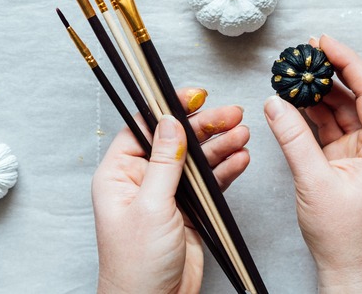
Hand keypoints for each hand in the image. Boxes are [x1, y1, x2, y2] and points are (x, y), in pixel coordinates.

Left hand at [92, 89, 249, 293]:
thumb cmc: (135, 265)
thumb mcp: (150, 207)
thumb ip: (165, 163)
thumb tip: (170, 123)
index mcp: (119, 174)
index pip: (144, 128)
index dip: (169, 109)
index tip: (194, 96)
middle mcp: (142, 180)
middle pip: (176, 140)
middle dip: (205, 126)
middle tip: (231, 114)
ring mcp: (166, 194)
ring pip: (196, 160)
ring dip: (220, 146)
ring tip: (242, 134)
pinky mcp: (188, 209)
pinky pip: (209, 182)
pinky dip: (226, 170)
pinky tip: (239, 158)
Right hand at [264, 35, 361, 293]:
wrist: (347, 267)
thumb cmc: (343, 234)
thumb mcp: (314, 181)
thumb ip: (292, 139)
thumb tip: (274, 103)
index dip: (347, 61)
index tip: (324, 42)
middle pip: (354, 97)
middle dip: (329, 73)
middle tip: (303, 52)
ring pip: (340, 112)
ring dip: (317, 94)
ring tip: (293, 74)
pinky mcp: (346, 162)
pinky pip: (329, 130)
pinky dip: (312, 116)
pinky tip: (294, 102)